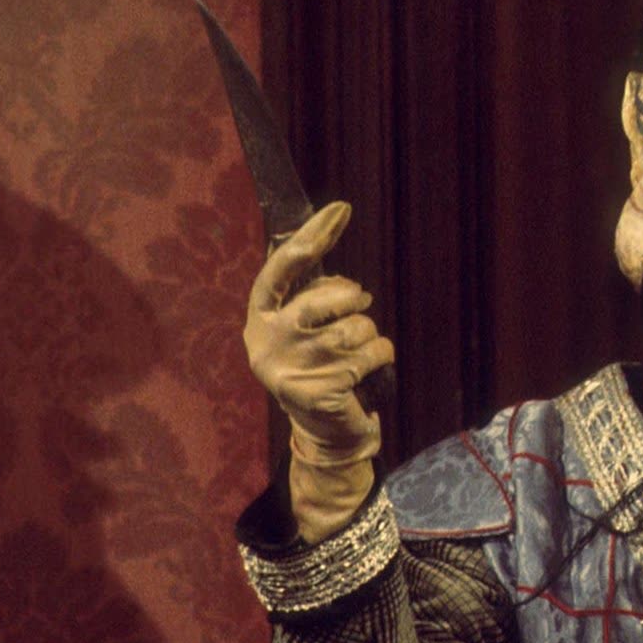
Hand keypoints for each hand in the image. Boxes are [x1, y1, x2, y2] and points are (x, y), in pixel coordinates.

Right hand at [244, 202, 395, 535]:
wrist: (326, 432)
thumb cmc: (320, 366)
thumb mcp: (305, 326)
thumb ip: (311, 288)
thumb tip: (331, 225)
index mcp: (260, 317)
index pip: (281, 268)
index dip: (312, 237)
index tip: (341, 209)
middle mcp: (268, 341)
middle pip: (324, 300)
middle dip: (352, 298)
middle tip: (359, 305)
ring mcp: (291, 369)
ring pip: (354, 329)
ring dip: (369, 335)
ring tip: (358, 352)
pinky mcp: (319, 392)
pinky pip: (371, 355)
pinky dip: (381, 356)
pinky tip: (370, 371)